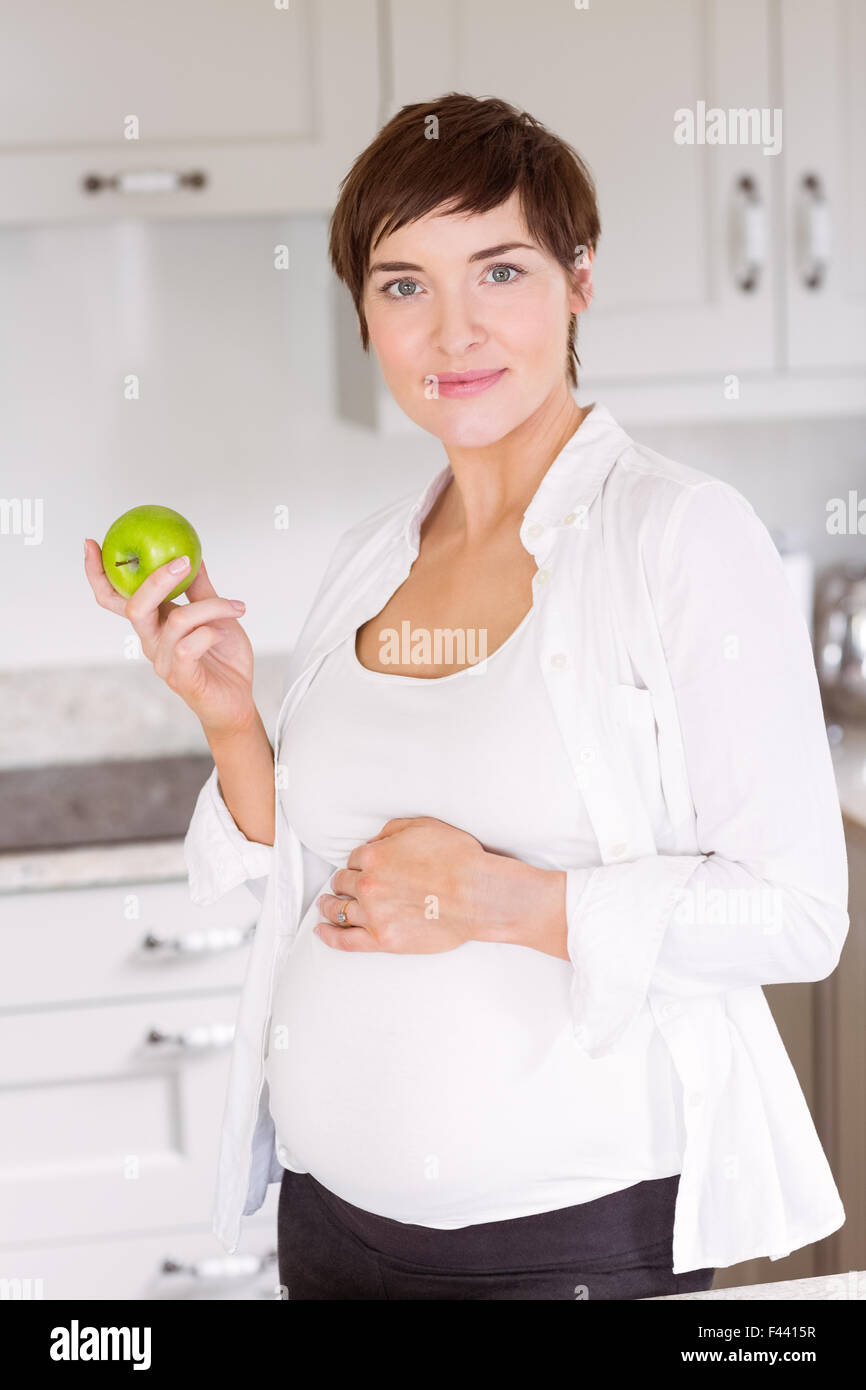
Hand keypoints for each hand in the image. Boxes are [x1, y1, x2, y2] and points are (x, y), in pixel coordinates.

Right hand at [83, 538, 255, 737]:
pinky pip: (189, 645)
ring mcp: (163, 661)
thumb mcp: (215, 616)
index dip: (98, 574)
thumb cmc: (222, 657)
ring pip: (177, 621)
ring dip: (211, 608)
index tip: (92, 544)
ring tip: (236, 607)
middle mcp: (151, 641)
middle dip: (156, 580)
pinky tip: (223, 633)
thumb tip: (193, 556)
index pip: (115, 598)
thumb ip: (201, 590)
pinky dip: (211, 631)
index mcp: (153, 623)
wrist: (237, 699)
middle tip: (183, 562)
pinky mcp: (180, 677)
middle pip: (134, 606)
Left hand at [315, 816, 488, 953]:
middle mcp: (367, 884)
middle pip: (343, 882)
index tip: (365, 867)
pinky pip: (344, 940)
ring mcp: (373, 915)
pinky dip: (329, 935)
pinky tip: (321, 930)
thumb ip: (392, 831)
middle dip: (345, 882)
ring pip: (338, 909)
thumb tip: (375, 841)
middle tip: (346, 885)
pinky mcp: (382, 940)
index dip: (361, 862)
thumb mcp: (423, 827)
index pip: (355, 858)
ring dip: (330, 905)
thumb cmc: (458, 858)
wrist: (478, 895)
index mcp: (374, 856)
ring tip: (327, 905)